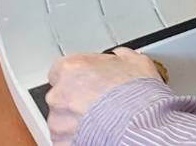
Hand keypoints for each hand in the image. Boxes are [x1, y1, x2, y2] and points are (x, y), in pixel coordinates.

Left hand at [47, 48, 163, 144]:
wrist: (137, 127)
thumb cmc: (136, 97)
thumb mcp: (136, 62)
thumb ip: (120, 57)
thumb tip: (121, 57)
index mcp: (72, 68)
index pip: (62, 69)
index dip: (79, 74)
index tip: (90, 78)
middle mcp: (59, 94)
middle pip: (62, 94)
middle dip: (77, 97)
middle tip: (100, 100)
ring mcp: (58, 121)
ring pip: (63, 118)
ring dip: (77, 118)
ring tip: (101, 119)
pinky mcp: (61, 142)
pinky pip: (66, 137)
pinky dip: (78, 136)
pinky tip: (98, 132)